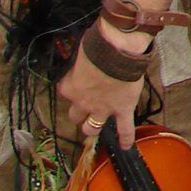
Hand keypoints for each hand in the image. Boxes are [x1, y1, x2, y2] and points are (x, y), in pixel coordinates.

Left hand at [57, 25, 149, 148]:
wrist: (118, 51)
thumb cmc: (98, 45)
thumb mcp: (82, 51)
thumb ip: (81, 61)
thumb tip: (85, 57)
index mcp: (70, 87)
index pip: (65, 91)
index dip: (72, 86)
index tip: (77, 79)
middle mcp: (83, 103)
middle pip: (75, 115)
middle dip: (79, 111)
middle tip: (85, 105)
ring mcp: (102, 110)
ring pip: (92, 127)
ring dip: (93, 127)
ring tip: (95, 126)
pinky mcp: (122, 110)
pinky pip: (124, 129)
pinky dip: (125, 138)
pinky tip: (125, 145)